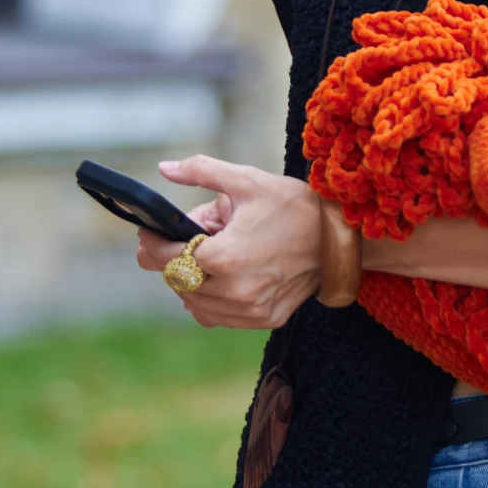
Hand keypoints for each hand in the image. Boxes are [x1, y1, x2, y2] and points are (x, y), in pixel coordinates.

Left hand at [135, 157, 321, 328]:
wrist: (339, 238)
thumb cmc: (293, 206)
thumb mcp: (246, 180)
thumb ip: (201, 171)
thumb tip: (165, 169)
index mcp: (224, 256)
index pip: (168, 257)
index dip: (153, 244)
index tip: (149, 234)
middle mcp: (234, 290)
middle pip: (178, 280)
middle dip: (175, 259)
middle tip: (186, 239)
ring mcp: (250, 309)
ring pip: (195, 303)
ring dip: (191, 281)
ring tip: (207, 258)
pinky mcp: (265, 319)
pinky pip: (218, 318)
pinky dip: (210, 302)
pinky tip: (220, 280)